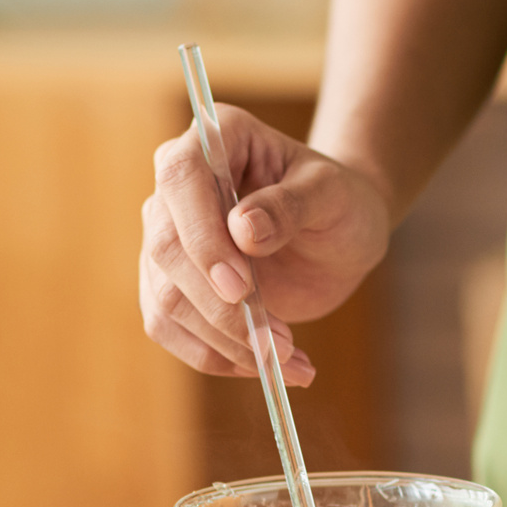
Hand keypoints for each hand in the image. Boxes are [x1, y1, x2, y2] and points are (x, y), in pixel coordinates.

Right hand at [139, 104, 391, 383]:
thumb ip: (292, 205)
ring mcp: (169, 237)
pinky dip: (216, 358)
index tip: (238, 288)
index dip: (202, 237)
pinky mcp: (172, 285)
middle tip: (276, 343)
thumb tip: (243, 230)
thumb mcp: (333, 196)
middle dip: (217, 307)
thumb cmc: (340, 203)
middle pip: (165, 248)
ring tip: (285, 360)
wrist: (338, 236)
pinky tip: (264, 368)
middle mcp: (178, 185)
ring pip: (165, 299)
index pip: (181, 178)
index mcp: (217, 139)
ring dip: (223, 342)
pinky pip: (170, 329)